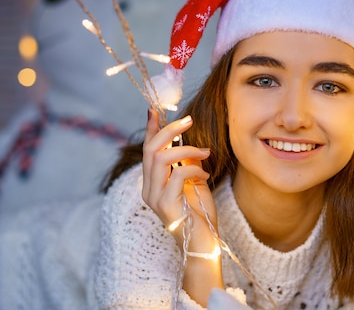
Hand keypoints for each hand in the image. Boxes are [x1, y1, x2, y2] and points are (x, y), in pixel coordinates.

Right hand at [142, 109, 223, 305]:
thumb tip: (189, 144)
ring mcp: (155, 198)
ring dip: (186, 149)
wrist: (204, 244)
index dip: (151, 129)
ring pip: (161, 158)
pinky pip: (178, 175)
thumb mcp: (194, 183)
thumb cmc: (200, 214)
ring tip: (205, 153)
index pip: (147, 150)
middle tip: (189, 120)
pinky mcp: (166, 205)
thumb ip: (188, 164)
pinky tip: (205, 173)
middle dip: (170, 130)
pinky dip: (193, 168)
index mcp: (152, 183)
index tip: (155, 110)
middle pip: (151, 149)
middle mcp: (148, 189)